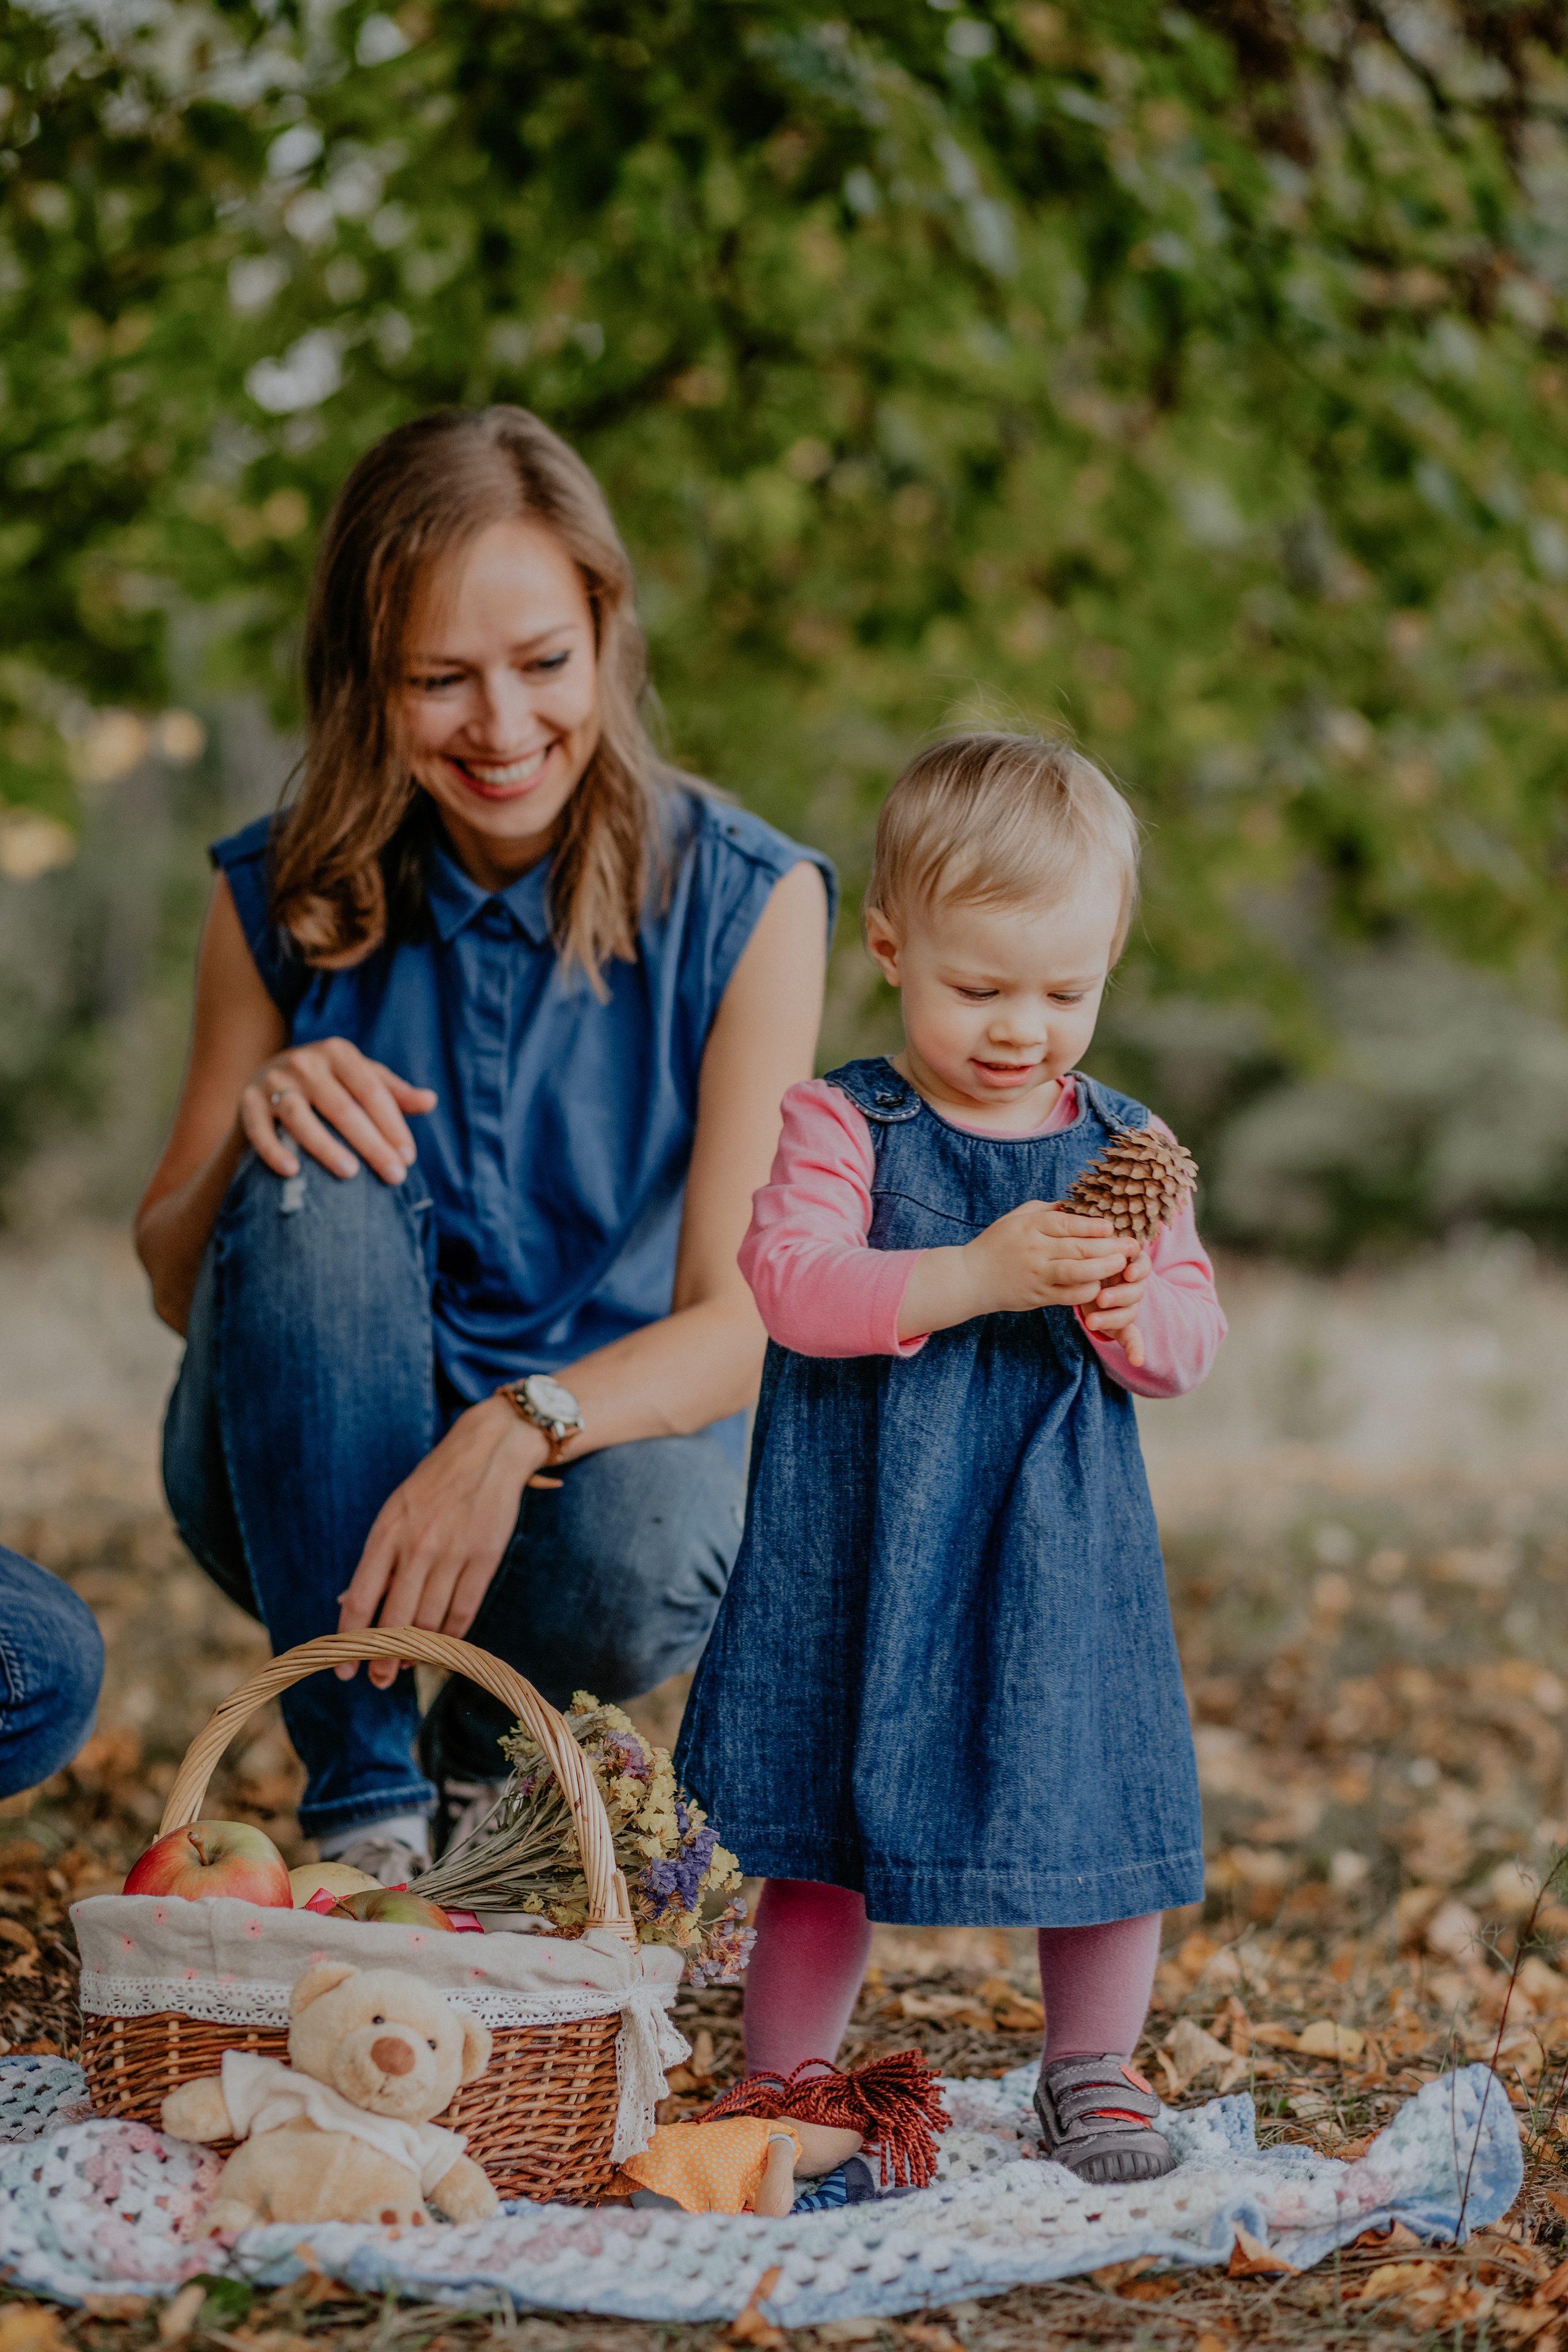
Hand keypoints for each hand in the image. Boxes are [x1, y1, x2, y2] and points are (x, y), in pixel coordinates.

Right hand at [240, 1036, 436, 1185]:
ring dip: (325, 1146)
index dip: (393, 1125)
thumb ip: (394, 1092)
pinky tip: (292, 1171)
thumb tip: (431, 1101)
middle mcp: (305, 1062)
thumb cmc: (329, 1083)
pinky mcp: (247, 1101)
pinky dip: (273, 1149)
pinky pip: (260, 1128)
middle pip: (343, 1108)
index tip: (409, 1157)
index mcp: (337, 1053)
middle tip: (394, 1175)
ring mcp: (273, 1080)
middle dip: (372, 1144)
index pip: (372, 1091)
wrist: (268, 1078)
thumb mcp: (362, 1079)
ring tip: (351, 1173)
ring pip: (300, 1116)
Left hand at [335, 1398, 546, 1685]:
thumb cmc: (433, 1485)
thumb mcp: (393, 1514)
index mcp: (386, 1534)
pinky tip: (442, 1647)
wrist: (487, 1453)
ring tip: (407, 1666)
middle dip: (382, 1660)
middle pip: (396, 1621)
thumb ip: (376, 1560)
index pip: (360, 1600)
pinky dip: (451, 1637)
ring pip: (430, 1623)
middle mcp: (417, 1547)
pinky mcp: (484, 1559)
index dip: (348, 1642)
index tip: (341, 1670)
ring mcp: (453, 1554)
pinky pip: (464, 1612)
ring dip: (417, 1653)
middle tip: (377, 1681)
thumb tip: (350, 1606)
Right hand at [962, 1203, 1130, 1316]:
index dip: (1092, 1225)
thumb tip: (1078, 1205)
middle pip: (1078, 1247)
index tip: (1113, 1226)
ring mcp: (1036, 1274)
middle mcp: (1034, 1250)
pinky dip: (1087, 1290)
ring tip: (1122, 1265)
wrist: (971, 1278)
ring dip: (1103, 1269)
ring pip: (1076, 1272)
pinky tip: (1101, 1285)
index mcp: (1029, 1226)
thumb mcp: (1017, 1218)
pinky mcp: (1037, 1296)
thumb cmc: (998, 1243)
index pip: (1067, 1223)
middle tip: (1132, 1245)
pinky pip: (1068, 1295)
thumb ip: (1047, 1211)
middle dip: (1109, 1247)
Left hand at [1081, 1246, 1150, 1369]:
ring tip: (1091, 1321)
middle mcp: (1131, 1284)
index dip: (1138, 1269)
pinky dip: (1135, 1349)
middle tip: (1101, 1298)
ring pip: (1130, 1312)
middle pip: (1136, 1290)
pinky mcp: (1121, 1323)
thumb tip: (1092, 1222)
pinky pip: (1132, 1336)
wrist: (1079, 1272)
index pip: (1141, 1265)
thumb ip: (1092, 1238)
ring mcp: (1127, 1304)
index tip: (1127, 1272)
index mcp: (1127, 1262)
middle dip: (1120, 1295)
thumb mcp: (1088, 1244)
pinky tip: (1137, 1360)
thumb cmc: (1084, 1255)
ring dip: (1113, 1318)